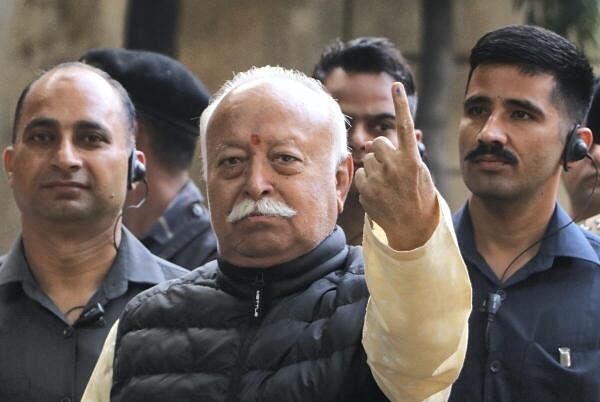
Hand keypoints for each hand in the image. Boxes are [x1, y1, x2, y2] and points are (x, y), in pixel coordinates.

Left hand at [354, 82, 438, 249]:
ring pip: (367, 160)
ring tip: (387, 185)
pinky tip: (378, 193)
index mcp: (411, 159)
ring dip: (374, 168)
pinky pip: (360, 175)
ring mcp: (378, 179)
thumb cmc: (417, 196)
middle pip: (377, 143)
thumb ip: (404, 153)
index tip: (395, 85)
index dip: (400, 105)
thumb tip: (382, 140)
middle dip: (381, 152)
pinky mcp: (365, 191)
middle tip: (390, 168)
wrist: (412, 229)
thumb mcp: (420, 172)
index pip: (404, 126)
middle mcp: (394, 166)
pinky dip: (366, 182)